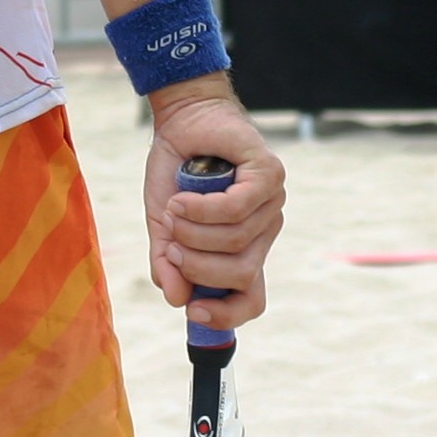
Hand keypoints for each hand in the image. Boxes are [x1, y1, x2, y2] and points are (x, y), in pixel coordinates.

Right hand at [145, 80, 282, 331]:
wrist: (181, 122)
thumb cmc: (175, 174)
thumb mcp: (164, 226)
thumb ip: (167, 262)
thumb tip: (177, 301)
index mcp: (245, 248)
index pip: (252, 298)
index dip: (228, 315)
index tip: (194, 313)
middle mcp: (265, 229)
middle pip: (243, 274)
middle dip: (198, 266)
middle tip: (170, 246)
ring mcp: (272, 202)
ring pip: (237, 240)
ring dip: (193, 232)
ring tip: (172, 212)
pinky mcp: (270, 174)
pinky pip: (239, 208)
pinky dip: (203, 209)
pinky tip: (181, 201)